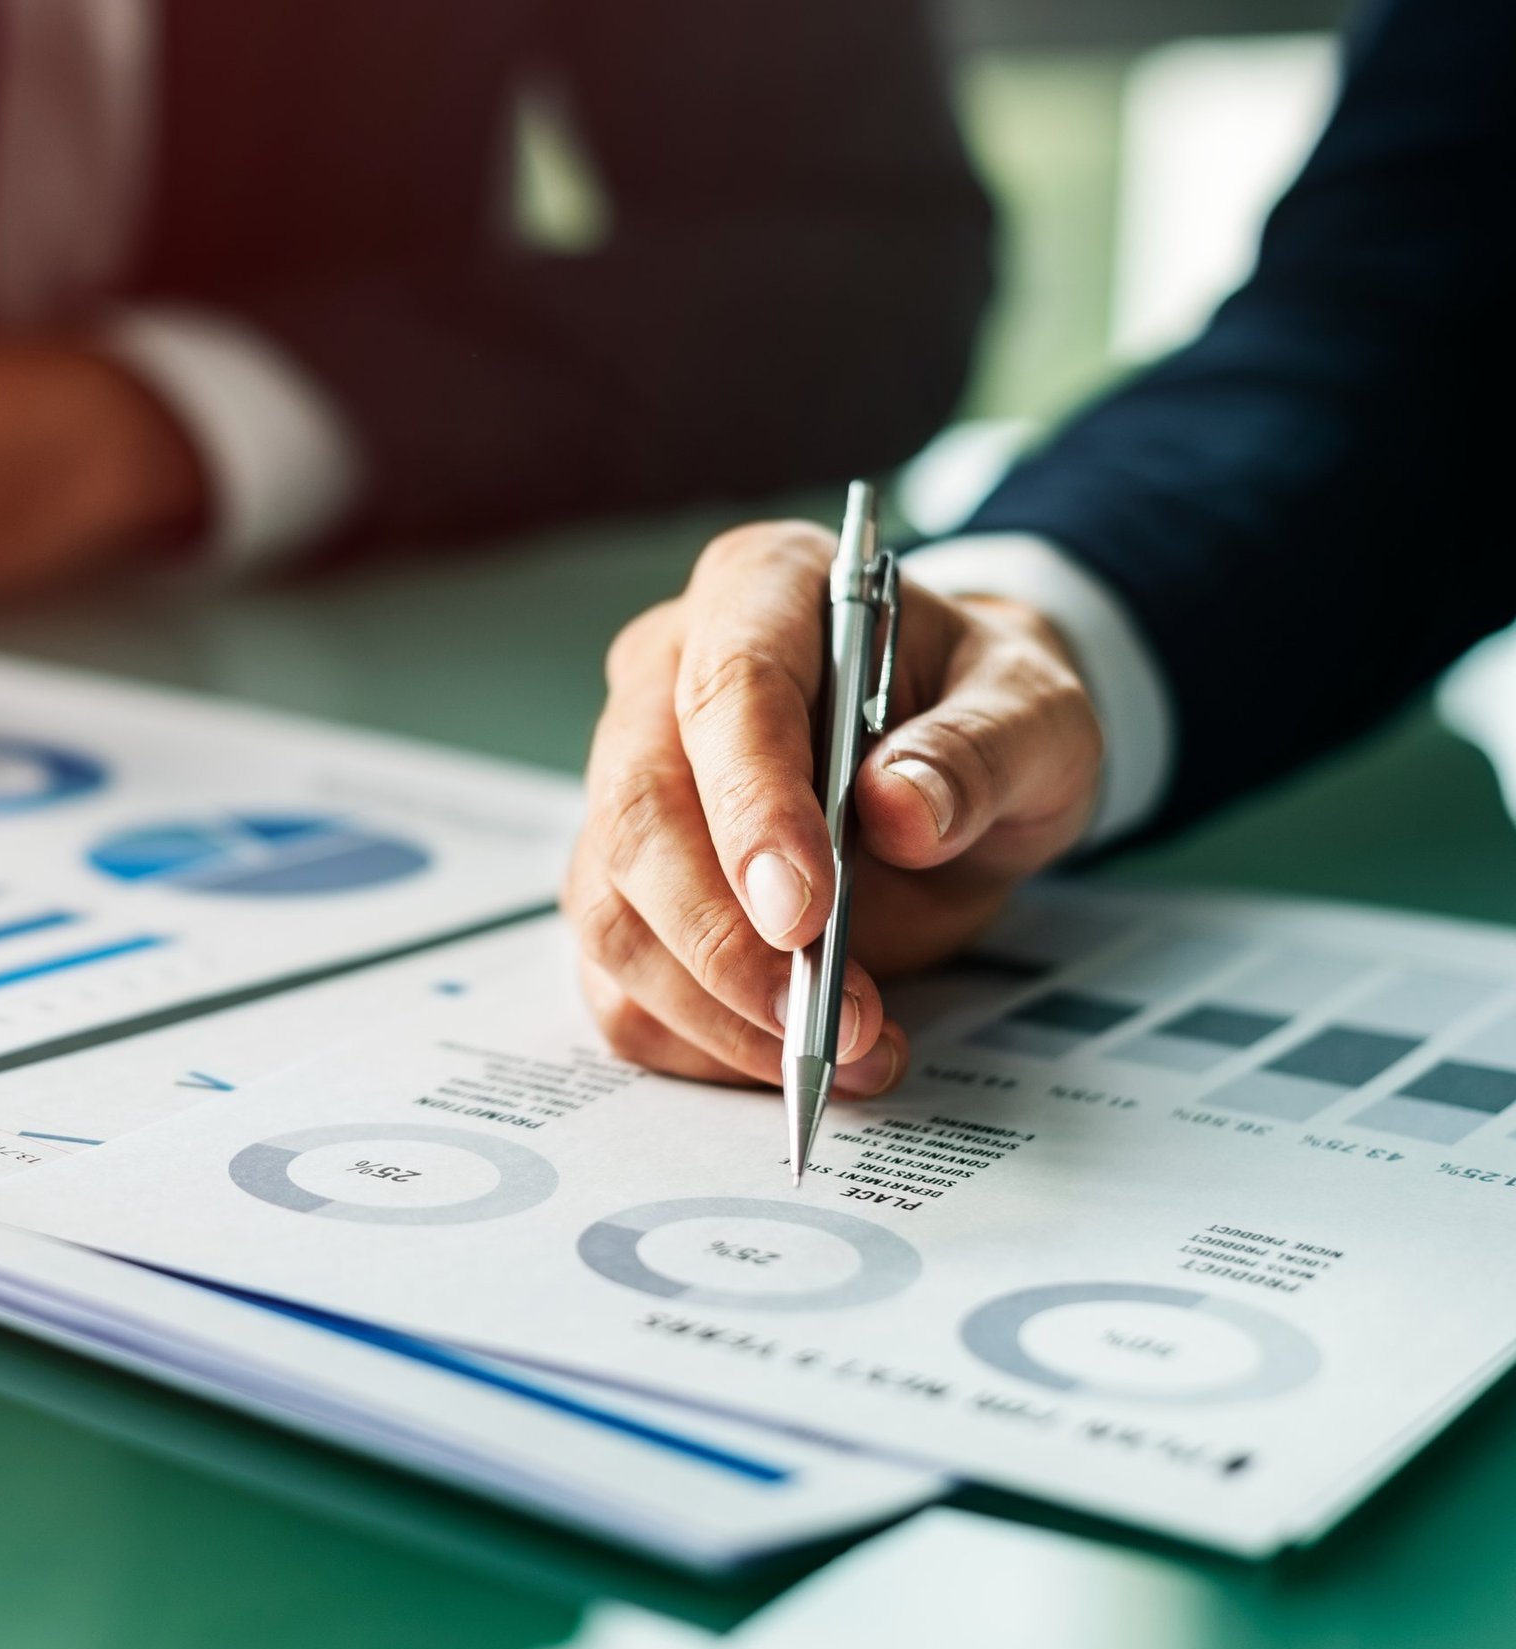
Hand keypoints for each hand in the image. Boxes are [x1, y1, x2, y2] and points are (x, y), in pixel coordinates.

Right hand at [564, 519, 1103, 1091]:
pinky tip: (785, 1056)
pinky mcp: (628, 883)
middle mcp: (666, 678)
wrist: (964, 757)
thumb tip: (901, 811)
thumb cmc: (985, 713)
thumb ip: (985, 748)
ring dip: (711, 1007)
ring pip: (611, 909)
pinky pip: (619, 979)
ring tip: (840, 1049)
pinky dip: (693, 1041)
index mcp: (760, 591)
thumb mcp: (1038, 712)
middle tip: (830, 1020)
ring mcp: (630, 782)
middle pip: (636, 811)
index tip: (803, 911)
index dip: (752, 806)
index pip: (726, 692)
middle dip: (722, 939)